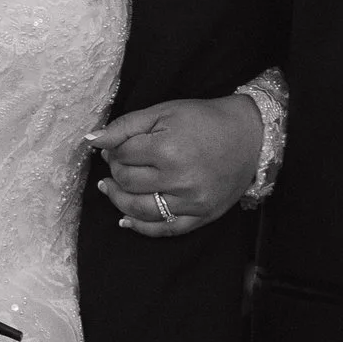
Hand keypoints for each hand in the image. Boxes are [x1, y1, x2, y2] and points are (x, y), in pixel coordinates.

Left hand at [88, 93, 261, 233]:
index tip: (117, 146)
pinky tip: (126, 219)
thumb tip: (91, 141)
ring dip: (118, 200)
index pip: (122, 156)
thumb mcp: (164, 111)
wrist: (250, 135)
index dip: (113, 150)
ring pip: (139, 209)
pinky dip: (141, 227)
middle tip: (119, 162)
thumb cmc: (205, 119)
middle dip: (116, 171)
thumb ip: (126, 126)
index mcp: (168, 149)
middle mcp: (179, 179)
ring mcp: (191, 202)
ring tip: (111, 189)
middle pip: (127, 182)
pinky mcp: (202, 216)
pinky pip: (164, 230)